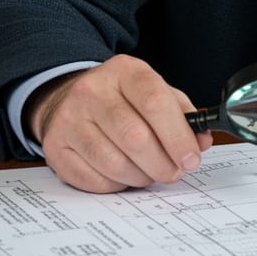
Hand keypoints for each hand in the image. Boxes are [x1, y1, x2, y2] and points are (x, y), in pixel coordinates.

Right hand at [24, 54, 212, 192]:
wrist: (69, 98)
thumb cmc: (122, 99)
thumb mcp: (154, 91)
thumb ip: (182, 114)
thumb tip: (201, 142)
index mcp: (124, 71)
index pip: (155, 102)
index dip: (178, 136)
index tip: (191, 157)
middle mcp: (92, 90)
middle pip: (136, 138)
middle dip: (163, 163)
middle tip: (174, 171)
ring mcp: (69, 119)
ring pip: (115, 163)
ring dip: (141, 177)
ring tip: (150, 172)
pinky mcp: (55, 147)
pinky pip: (95, 180)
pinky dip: (117, 184)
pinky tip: (124, 174)